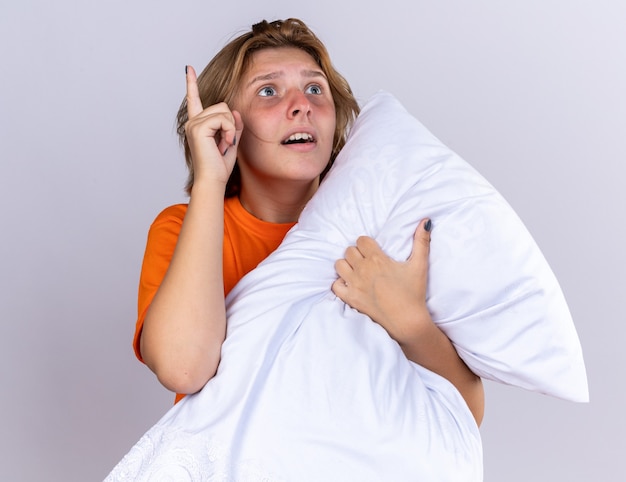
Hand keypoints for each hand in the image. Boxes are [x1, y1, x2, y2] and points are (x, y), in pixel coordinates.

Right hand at [184, 65, 243, 185]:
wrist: (213, 180)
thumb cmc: (219, 166)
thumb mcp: (231, 141)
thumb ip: (233, 125)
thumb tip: (236, 112)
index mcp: (198, 124)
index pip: (194, 100)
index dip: (191, 83)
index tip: (188, 68)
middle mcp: (193, 122)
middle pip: (222, 105)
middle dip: (231, 123)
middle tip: (225, 143)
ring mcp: (194, 124)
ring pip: (224, 111)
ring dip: (230, 129)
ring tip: (224, 144)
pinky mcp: (198, 128)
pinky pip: (223, 119)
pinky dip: (229, 131)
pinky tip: (223, 143)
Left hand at [332, 219, 432, 343]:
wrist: (407, 321)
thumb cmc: (414, 293)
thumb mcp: (419, 265)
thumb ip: (421, 242)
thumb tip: (426, 221)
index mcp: (377, 260)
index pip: (361, 240)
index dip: (367, 244)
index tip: (373, 251)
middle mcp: (363, 270)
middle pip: (349, 251)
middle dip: (357, 254)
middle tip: (367, 262)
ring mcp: (354, 285)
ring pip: (339, 265)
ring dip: (347, 266)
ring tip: (357, 271)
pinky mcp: (350, 299)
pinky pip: (335, 285)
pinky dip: (341, 283)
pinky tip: (351, 284)